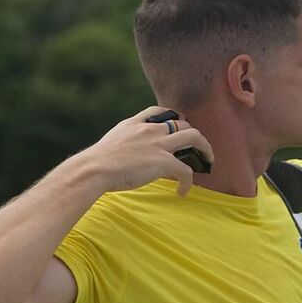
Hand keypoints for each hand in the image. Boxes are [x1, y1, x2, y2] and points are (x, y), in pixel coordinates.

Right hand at [78, 106, 214, 195]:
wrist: (93, 169)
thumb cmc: (93, 164)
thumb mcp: (108, 145)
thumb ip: (119, 146)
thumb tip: (117, 160)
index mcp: (134, 124)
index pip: (157, 111)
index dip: (171, 116)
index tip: (178, 123)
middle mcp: (150, 130)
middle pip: (182, 123)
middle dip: (192, 134)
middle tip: (197, 147)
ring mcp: (159, 144)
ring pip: (194, 137)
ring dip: (205, 148)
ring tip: (208, 160)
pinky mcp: (164, 162)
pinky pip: (186, 170)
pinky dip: (188, 182)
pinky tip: (182, 191)